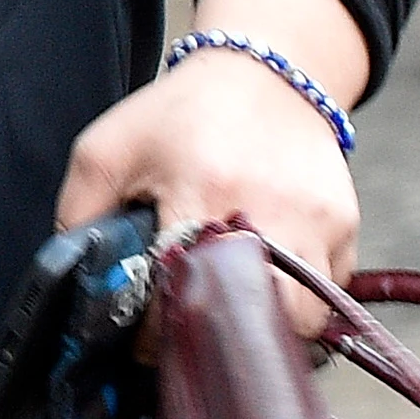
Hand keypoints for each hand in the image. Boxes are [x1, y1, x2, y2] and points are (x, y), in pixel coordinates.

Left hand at [58, 0, 367, 311]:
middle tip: (193, 334)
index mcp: (203, 190)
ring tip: (231, 311)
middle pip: (257, 318)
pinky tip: (266, 279)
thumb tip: (73, 280)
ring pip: (303, 316)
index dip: (159, 332)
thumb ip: (79, 214)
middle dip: (222, 339)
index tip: (143, 343)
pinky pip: (328, 291)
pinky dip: (299, 300)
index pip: (183, 291)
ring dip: (264, 326)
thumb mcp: (107, 149)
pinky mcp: (347, 224)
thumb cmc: (179, 114)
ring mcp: (318, 220)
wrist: (264, 74)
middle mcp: (270, 209)